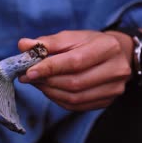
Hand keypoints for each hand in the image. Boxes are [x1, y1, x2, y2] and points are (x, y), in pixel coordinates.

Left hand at [18, 30, 132, 110]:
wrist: (118, 54)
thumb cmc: (90, 44)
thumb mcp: (71, 37)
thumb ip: (47, 42)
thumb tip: (23, 45)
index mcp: (107, 47)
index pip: (75, 61)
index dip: (49, 68)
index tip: (28, 71)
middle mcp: (116, 69)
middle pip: (74, 82)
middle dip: (46, 80)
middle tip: (27, 77)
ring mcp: (114, 88)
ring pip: (74, 97)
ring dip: (49, 91)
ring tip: (36, 82)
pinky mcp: (107, 101)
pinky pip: (76, 106)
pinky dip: (57, 98)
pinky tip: (48, 89)